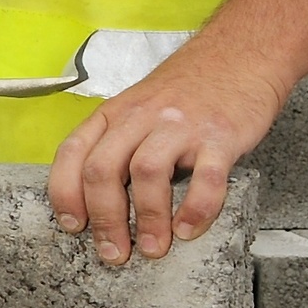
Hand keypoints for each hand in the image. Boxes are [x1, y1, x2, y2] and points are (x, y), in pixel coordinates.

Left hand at [47, 50, 286, 263]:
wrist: (241, 53)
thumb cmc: (188, 89)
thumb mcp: (139, 107)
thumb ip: (119, 144)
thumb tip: (99, 200)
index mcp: (115, 113)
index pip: (73, 153)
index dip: (65, 193)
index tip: (72, 227)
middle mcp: (141, 117)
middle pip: (104, 169)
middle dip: (104, 219)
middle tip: (114, 253)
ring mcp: (180, 126)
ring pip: (147, 174)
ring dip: (147, 219)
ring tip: (153, 249)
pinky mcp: (221, 136)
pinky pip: (206, 177)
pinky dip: (196, 209)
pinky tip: (190, 230)